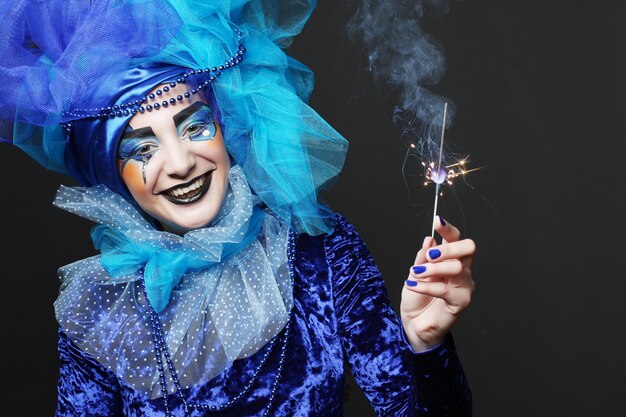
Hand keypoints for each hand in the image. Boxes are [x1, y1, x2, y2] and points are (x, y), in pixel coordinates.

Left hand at [400, 215, 475, 351]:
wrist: (414, 323)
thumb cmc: (416, 298)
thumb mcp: (415, 273)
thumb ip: (422, 257)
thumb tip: (429, 239)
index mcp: (452, 259)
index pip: (457, 238)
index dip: (449, 228)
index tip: (437, 220)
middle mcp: (462, 270)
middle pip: (468, 248)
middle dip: (447, 248)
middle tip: (430, 256)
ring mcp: (464, 286)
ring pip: (456, 267)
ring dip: (432, 269)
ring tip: (415, 273)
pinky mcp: (460, 302)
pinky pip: (444, 289)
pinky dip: (425, 285)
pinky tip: (412, 284)